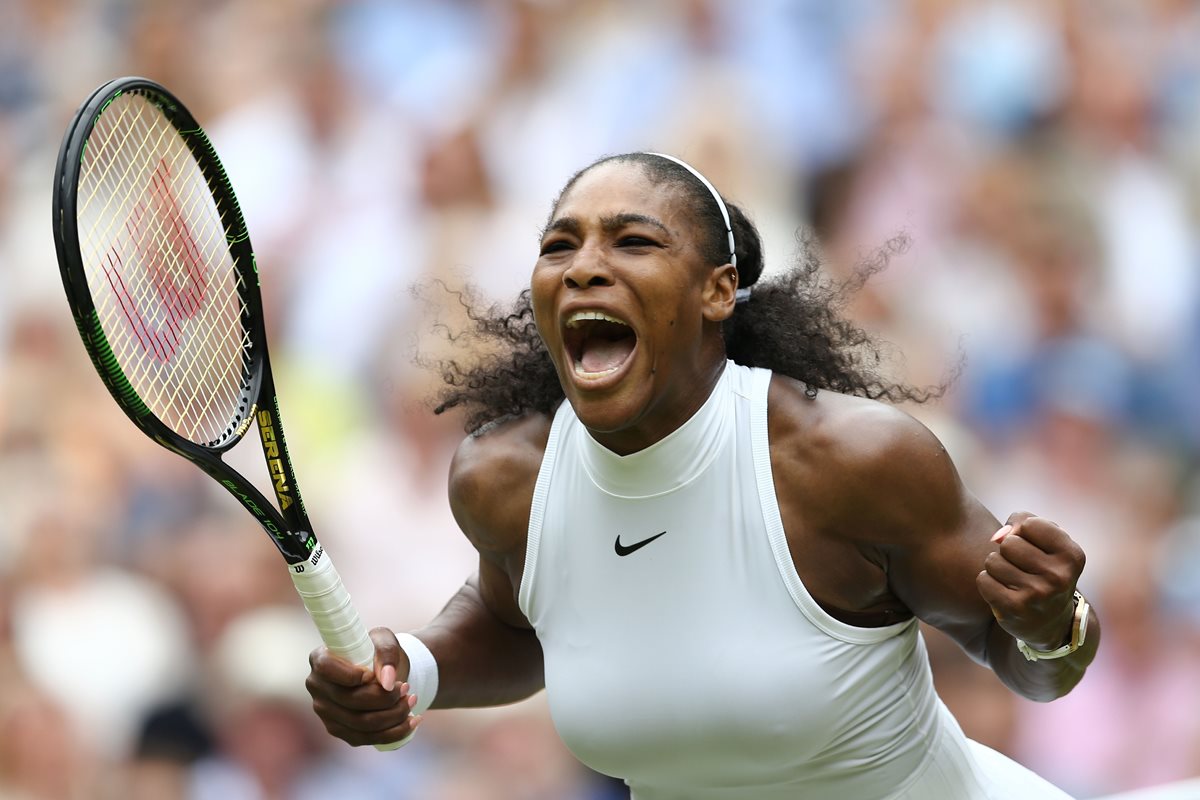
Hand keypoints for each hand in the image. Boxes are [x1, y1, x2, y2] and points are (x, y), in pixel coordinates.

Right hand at [306, 627, 421, 745]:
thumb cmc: (379, 652)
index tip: (374, 674)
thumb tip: (387, 681)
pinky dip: (394, 732)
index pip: (326, 669)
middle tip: (407, 687)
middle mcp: (317, 687)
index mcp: (319, 659)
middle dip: (385, 698)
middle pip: (350, 701)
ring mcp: (326, 713)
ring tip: (412, 700)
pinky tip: (413, 720)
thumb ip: (386, 653)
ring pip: (361, 724)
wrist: (384, 671)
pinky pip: (367, 738)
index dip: (352, 674)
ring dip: (393, 715)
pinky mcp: (340, 731)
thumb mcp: (385, 640)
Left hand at [976, 512, 1085, 651]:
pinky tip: (1003, 592)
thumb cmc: (1044, 569)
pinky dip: (988, 583)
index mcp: (1072, 555)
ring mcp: (1038, 595)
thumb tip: (998, 536)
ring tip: (1013, 579)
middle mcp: (1059, 576)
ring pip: (992, 560)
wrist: (1052, 622)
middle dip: (1008, 551)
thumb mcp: (1046, 543)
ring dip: (996, 567)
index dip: (1023, 531)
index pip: (1029, 523)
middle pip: (1008, 543)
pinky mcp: (1015, 609)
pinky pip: (983, 580)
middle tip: (1021, 566)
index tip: (1033, 547)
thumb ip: (1022, 522)